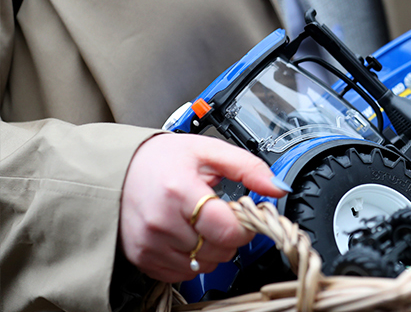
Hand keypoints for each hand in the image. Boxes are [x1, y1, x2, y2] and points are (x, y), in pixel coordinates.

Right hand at [119, 134, 289, 282]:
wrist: (117, 170)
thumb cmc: (161, 159)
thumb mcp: (208, 151)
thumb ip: (248, 167)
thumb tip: (277, 187)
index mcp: (180, 192)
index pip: (229, 231)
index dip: (245, 225)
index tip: (241, 213)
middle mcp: (161, 222)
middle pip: (219, 251)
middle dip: (229, 234)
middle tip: (217, 213)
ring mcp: (149, 243)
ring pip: (204, 265)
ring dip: (211, 248)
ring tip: (198, 221)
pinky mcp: (141, 257)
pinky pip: (182, 273)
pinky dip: (192, 258)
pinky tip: (185, 235)